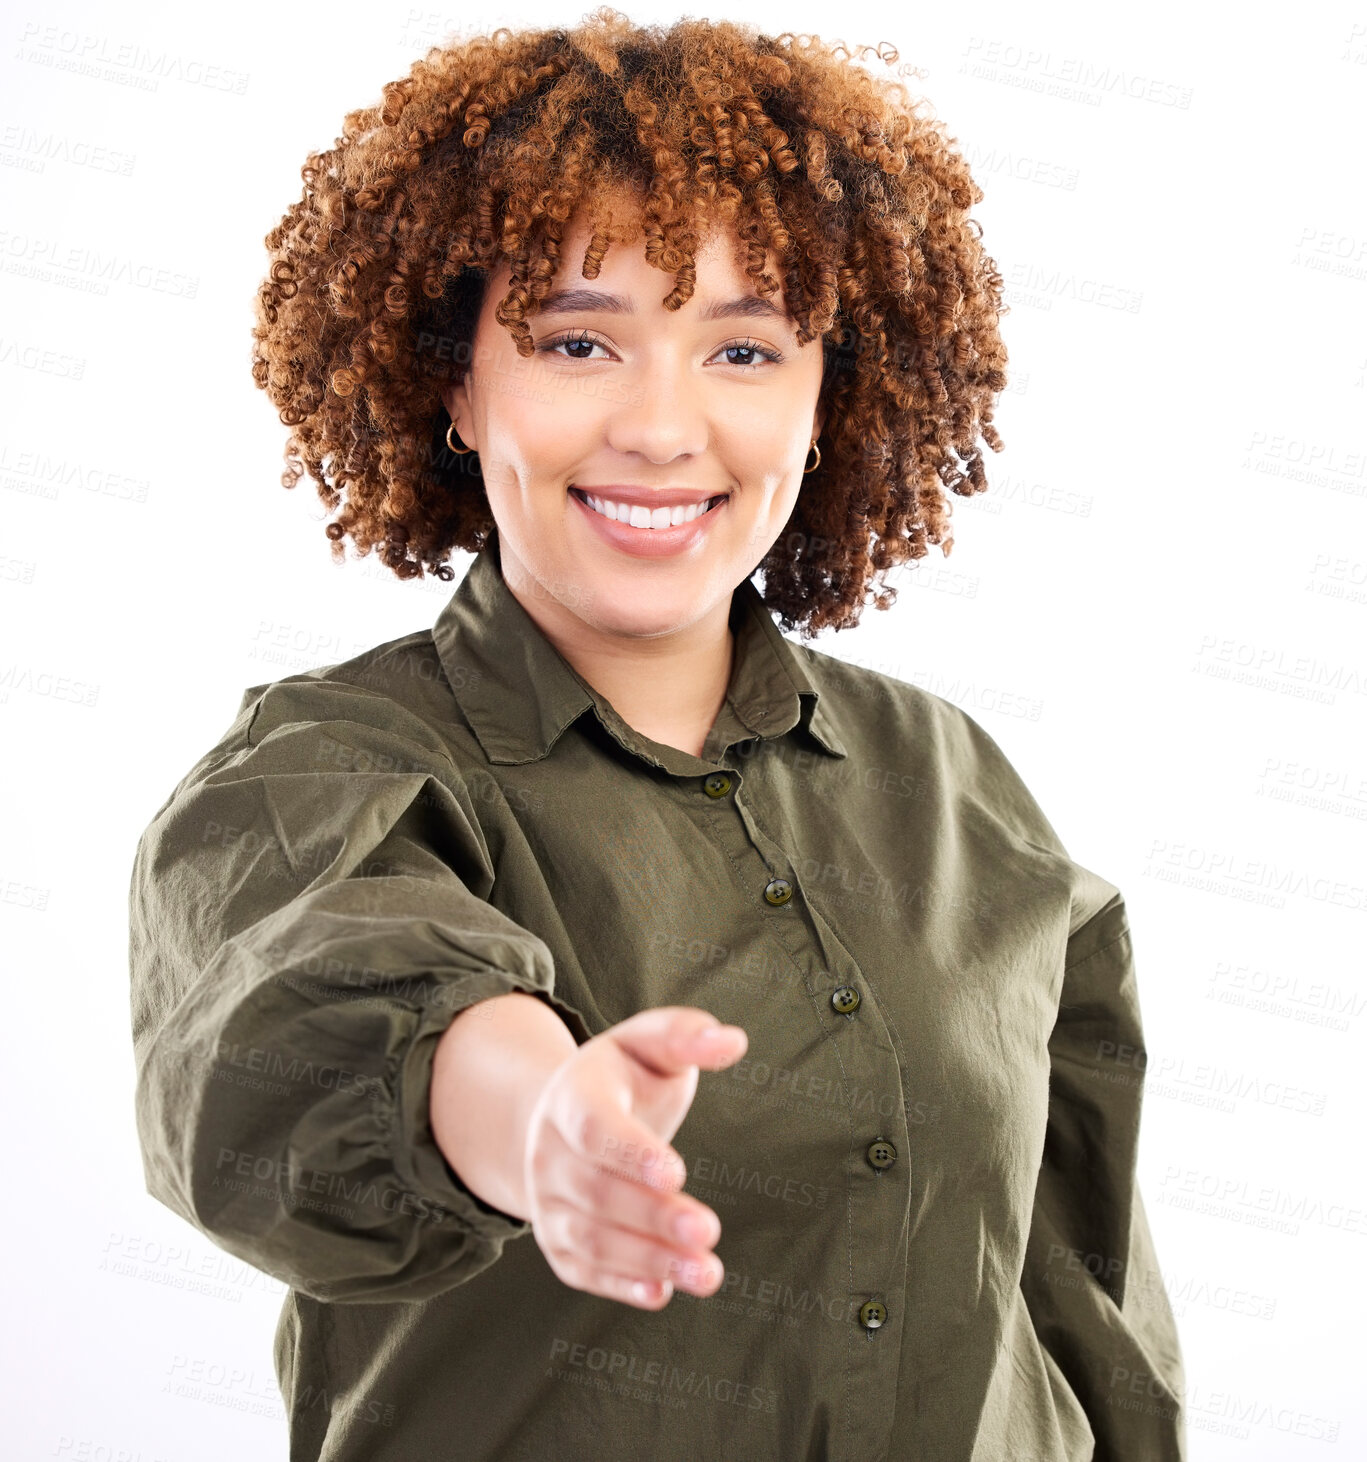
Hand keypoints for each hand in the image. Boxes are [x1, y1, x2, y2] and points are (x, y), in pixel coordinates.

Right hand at [521, 1005, 746, 1309]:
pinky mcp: (558, 1243)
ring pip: (591, 1238)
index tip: (677, 1172)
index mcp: (572, 1095)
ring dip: (648, 1259)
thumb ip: (686, 1036)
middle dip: (653, 1215)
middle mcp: (549, 1150)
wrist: (564, 1117)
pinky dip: (622, 1286)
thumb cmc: (624, 1076)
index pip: (594, 1126)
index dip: (630, 1152)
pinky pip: (585, 1271)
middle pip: (597, 1190)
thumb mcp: (648, 1043)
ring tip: (707, 1272)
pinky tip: (663, 1293)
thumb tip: (733, 1041)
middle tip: (709, 1229)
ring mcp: (548, 1201)